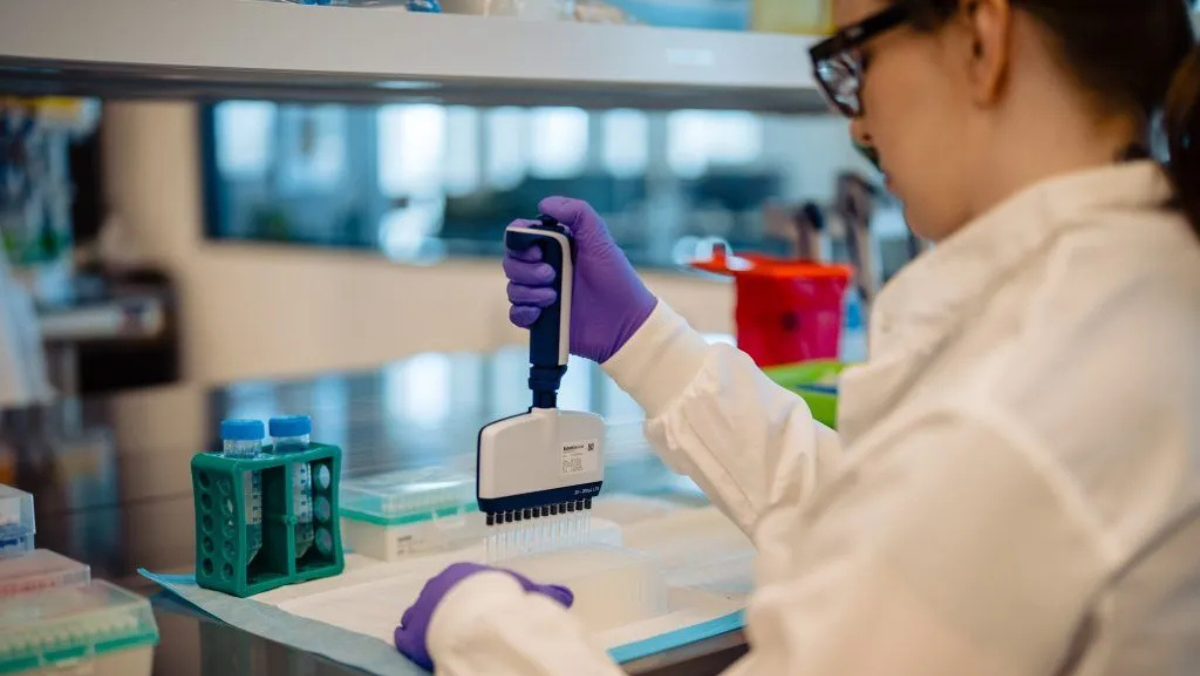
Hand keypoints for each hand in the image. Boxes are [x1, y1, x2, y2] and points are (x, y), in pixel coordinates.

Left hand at [394, 562, 573, 670]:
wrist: (476, 616)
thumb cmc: (502, 598)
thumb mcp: (528, 592)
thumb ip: (543, 593)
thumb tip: (565, 595)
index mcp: (462, 573)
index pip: (462, 585)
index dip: (469, 600)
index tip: (477, 610)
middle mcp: (437, 586)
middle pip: (438, 599)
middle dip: (445, 610)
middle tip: (457, 625)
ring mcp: (421, 608)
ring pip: (419, 616)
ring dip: (426, 624)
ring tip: (439, 637)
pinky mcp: (411, 633)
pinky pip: (406, 635)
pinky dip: (413, 641)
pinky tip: (420, 648)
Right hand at [504, 197, 657, 363]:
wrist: (625, 324)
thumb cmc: (617, 280)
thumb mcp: (601, 240)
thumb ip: (578, 213)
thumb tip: (543, 204)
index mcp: (555, 248)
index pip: (520, 236)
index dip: (520, 241)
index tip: (538, 251)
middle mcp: (545, 269)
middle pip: (511, 262)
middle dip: (525, 270)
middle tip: (552, 275)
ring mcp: (541, 295)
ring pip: (512, 289)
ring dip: (528, 292)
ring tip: (554, 297)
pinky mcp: (541, 320)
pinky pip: (515, 315)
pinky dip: (523, 313)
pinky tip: (541, 313)